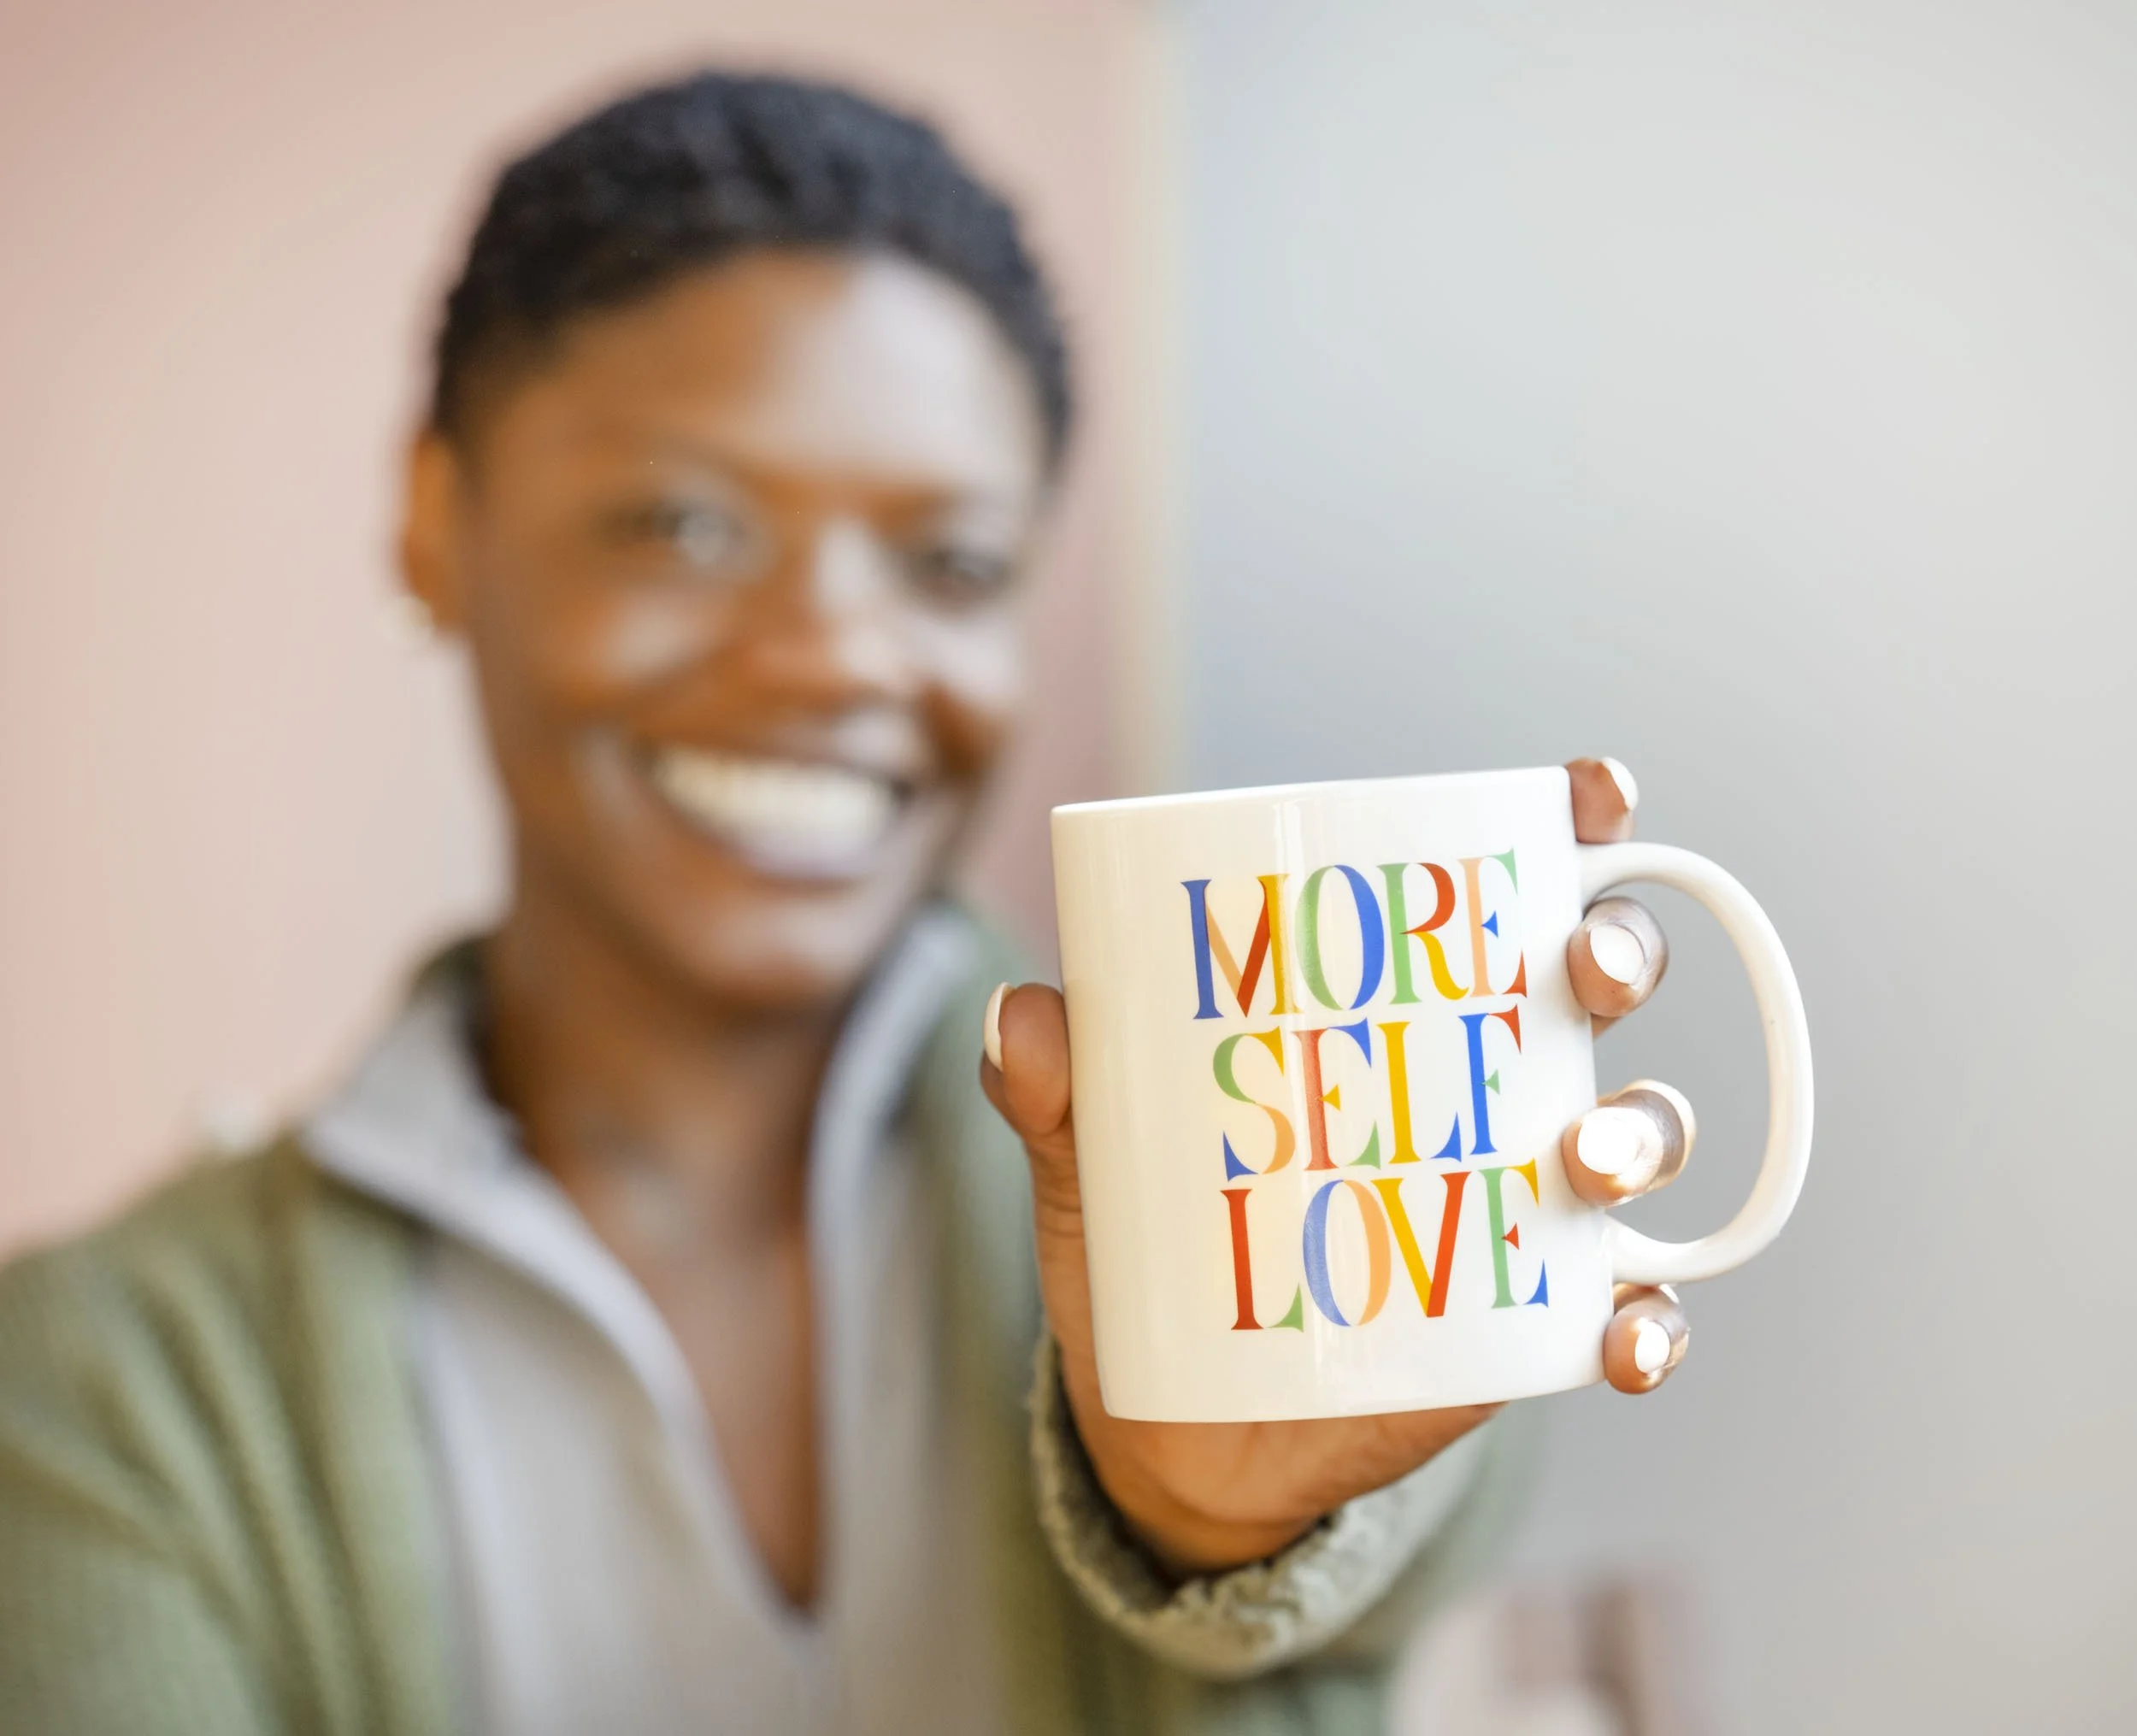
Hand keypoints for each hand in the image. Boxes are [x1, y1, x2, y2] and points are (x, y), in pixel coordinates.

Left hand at [980, 756, 1694, 1578]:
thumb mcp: (1094, 1159)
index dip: (1571, 826)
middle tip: (1584, 968)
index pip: (1504, 887)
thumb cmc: (1152, 1242)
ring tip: (1580, 1164)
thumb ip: (1058, 1088)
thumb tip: (1019, 1016)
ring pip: (1635, 1133)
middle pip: (1595, 984)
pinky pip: (1630, 1311)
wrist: (1182, 1417)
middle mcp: (1489, 1081)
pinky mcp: (1535, 1321)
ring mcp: (1527, 1203)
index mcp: (1400, 1004)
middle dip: (1617, 950)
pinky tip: (1625, 1337)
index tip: (1591, 796)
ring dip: (1637, 1134)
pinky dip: (1651, 1324)